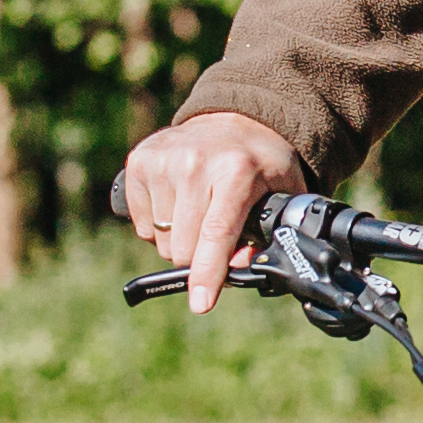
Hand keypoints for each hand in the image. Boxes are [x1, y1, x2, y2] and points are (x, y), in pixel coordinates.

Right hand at [113, 109, 303, 322]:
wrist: (236, 118)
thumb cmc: (262, 163)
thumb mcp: (283, 194)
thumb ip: (268, 234)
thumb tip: (239, 268)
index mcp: (235, 172)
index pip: (216, 233)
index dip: (207, 273)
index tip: (200, 304)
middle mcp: (194, 163)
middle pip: (184, 247)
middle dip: (200, 258)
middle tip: (218, 238)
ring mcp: (162, 161)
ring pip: (161, 241)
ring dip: (180, 240)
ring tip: (200, 212)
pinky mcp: (139, 162)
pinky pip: (142, 224)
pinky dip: (159, 225)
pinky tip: (179, 203)